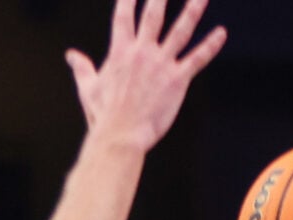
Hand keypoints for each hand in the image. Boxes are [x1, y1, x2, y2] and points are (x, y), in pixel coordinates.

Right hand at [66, 0, 226, 153]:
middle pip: (154, 15)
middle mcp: (142, 52)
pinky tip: (221, 33)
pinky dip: (211, 46)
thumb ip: (82, 68)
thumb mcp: (88, 87)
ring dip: (193, 11)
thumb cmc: (103, 114)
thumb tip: (71, 55)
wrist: (121, 135)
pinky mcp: (177, 80)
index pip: (124, 16)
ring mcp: (161, 64)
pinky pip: (197, 59)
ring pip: (181, 31)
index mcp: (120, 51)